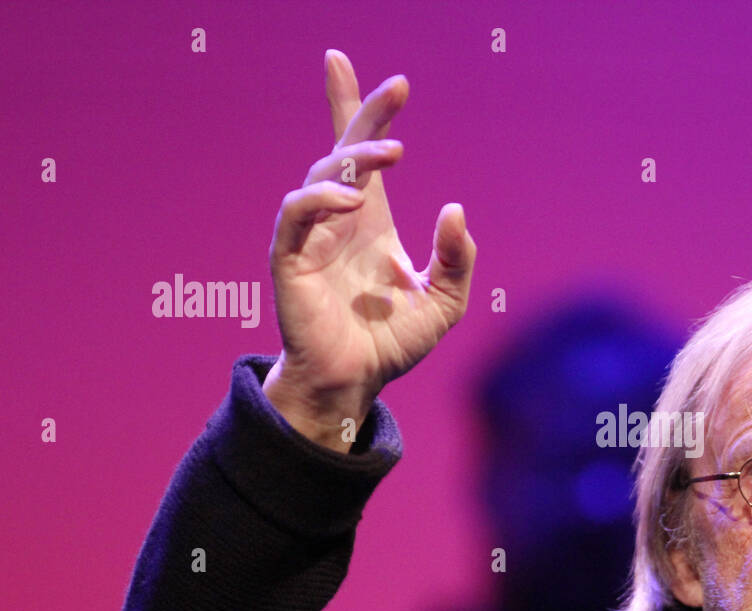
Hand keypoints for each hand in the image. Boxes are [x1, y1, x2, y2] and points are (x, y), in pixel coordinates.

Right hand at [263, 49, 476, 449]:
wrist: (357, 383)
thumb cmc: (392, 342)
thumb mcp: (444, 301)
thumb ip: (456, 259)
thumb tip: (455, 209)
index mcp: (372, 223)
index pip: (364, 156)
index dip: (368, 113)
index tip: (395, 81)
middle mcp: (339, 221)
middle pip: (343, 151)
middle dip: (363, 112)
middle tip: (397, 88)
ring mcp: (312, 237)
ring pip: (322, 176)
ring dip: (355, 159)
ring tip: (392, 154)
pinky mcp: (290, 260)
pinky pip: (295, 216)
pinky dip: (320, 200)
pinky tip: (353, 202)